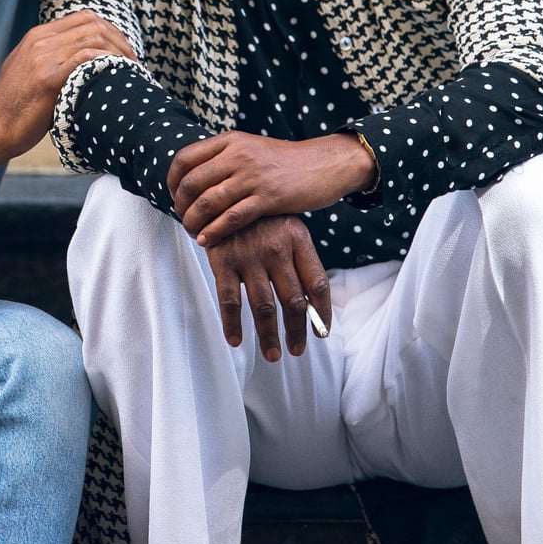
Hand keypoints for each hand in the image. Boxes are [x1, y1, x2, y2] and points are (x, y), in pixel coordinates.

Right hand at [0, 11, 135, 156]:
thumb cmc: (15, 107)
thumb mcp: (28, 71)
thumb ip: (49, 58)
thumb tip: (81, 58)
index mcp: (36, 36)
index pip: (83, 17)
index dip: (110, 29)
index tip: (122, 49)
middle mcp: (39, 41)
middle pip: (92, 23)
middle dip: (120, 39)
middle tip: (133, 60)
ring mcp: (43, 58)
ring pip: (93, 38)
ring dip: (118, 52)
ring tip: (130, 69)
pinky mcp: (48, 78)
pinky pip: (86, 58)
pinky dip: (107, 62)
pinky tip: (117, 74)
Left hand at [168, 131, 376, 243]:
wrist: (325, 164)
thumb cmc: (286, 162)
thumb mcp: (251, 148)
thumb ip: (225, 158)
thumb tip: (194, 177)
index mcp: (230, 141)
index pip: (184, 159)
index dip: (172, 182)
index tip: (175, 197)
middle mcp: (238, 155)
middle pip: (190, 183)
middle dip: (180, 206)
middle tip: (184, 219)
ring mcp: (253, 176)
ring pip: (206, 202)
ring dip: (193, 222)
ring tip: (193, 232)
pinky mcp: (268, 198)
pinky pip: (231, 218)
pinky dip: (214, 231)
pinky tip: (208, 240)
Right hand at [206, 214, 332, 361]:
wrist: (221, 188)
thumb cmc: (260, 214)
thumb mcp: (286, 225)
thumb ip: (299, 259)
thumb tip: (311, 304)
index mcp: (298, 238)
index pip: (317, 284)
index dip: (321, 313)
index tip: (321, 333)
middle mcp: (277, 249)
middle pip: (293, 300)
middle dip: (296, 331)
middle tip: (296, 351)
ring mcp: (249, 255)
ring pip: (263, 306)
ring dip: (269, 335)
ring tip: (274, 355)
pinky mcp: (223, 260)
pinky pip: (229, 299)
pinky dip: (232, 323)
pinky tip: (235, 341)